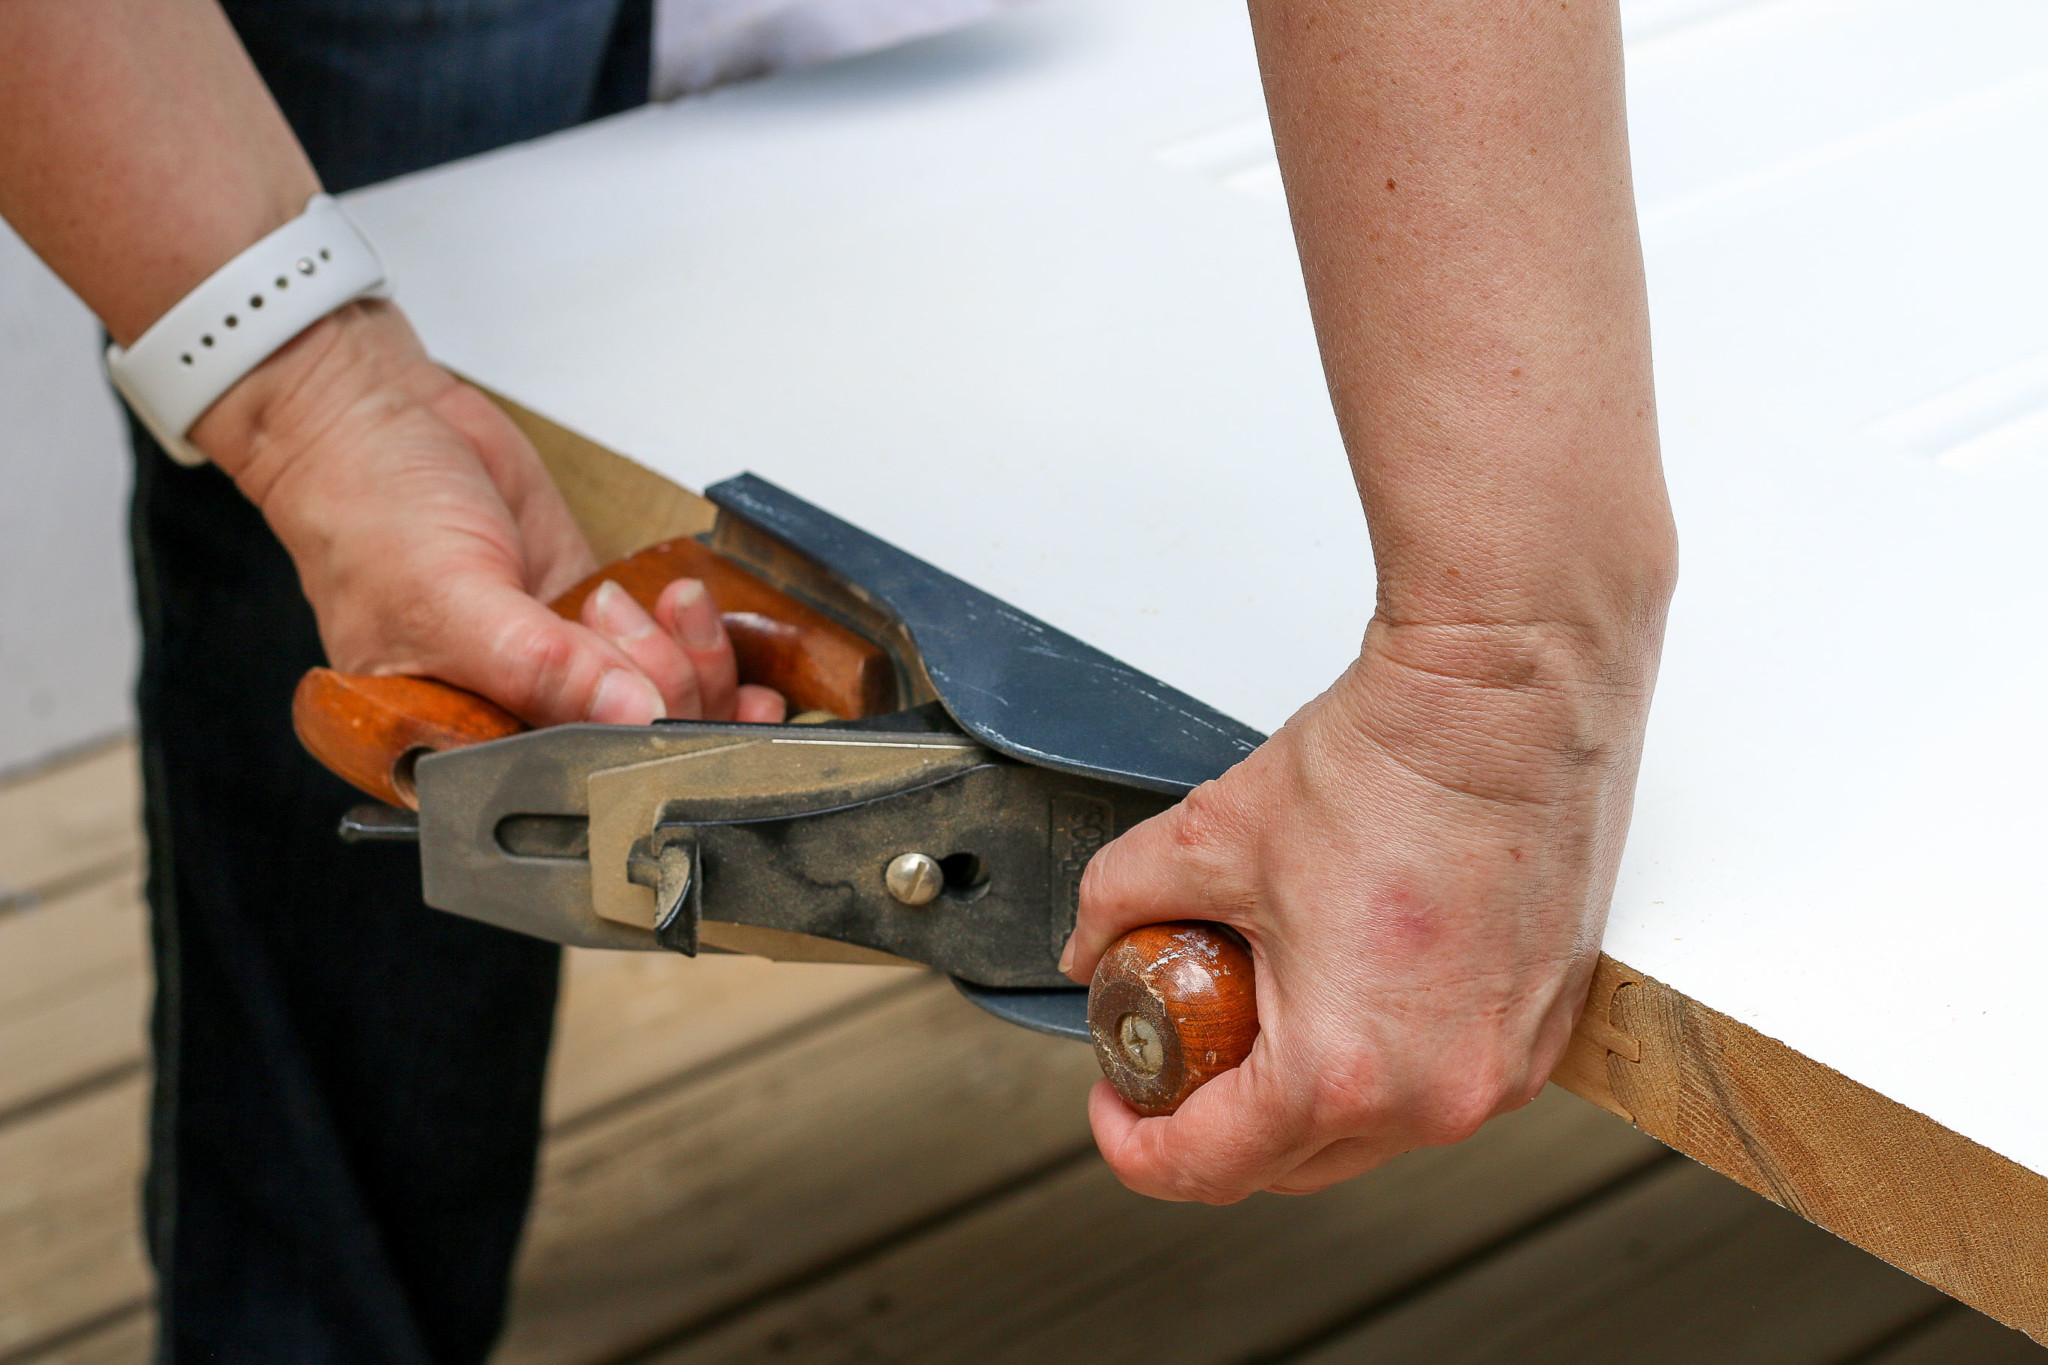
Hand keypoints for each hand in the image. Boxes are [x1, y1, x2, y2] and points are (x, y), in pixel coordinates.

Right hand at [192, 299, 782, 723]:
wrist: (381, 419)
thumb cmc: (367, 514)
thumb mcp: (448, 600)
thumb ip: (539, 669)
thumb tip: (628, 715)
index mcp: (448, 749)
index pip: (559, 792)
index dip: (627, 768)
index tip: (664, 724)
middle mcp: (507, 722)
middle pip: (626, 752)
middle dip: (660, 695)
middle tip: (621, 632)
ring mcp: (557, 673)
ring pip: (660, 707)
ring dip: (685, 660)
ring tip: (653, 607)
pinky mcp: (589, 626)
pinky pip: (665, 655)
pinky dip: (694, 638)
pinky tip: (686, 608)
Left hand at [1061, 616, 1660, 1202]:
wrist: (1505, 694)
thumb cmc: (1390, 762)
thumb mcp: (1209, 834)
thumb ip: (1120, 900)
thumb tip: (1088, 942)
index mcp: (1343, 1069)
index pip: (1211, 1166)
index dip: (1135, 1147)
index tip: (1116, 1104)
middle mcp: (1437, 1094)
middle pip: (1290, 1165)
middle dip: (1214, 1122)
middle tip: (1171, 1053)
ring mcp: (1504, 1069)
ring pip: (1370, 1131)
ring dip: (1301, 1092)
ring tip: (1260, 1008)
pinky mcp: (1544, 1029)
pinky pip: (1438, 1082)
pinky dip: (1381, 1059)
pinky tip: (1345, 988)